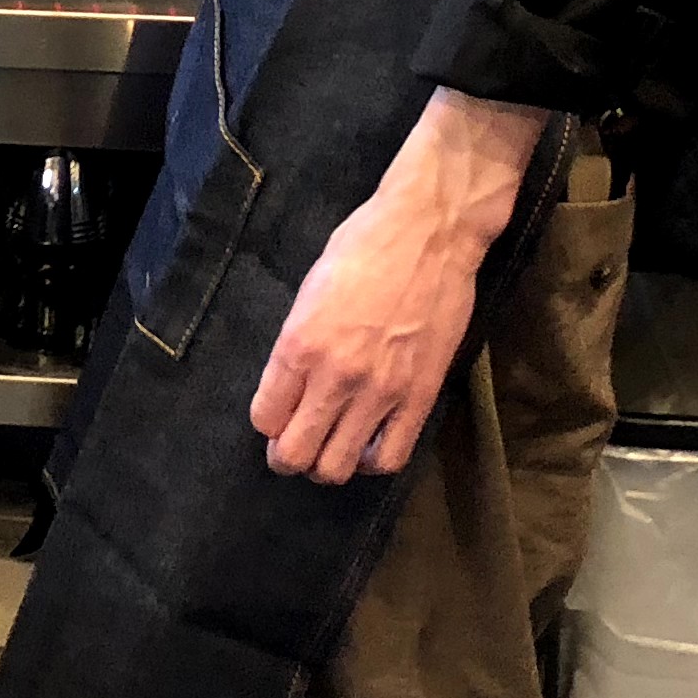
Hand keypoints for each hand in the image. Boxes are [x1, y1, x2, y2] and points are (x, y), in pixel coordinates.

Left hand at [249, 87, 552, 483]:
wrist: (432, 231)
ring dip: (326, 463)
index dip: (267, 422)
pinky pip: (390, 457)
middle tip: (293, 443)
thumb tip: (289, 385)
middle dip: (287, 456)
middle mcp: (335, 375)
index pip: (265, 417)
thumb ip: (296, 343)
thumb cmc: (365, 245)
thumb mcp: (310, 289)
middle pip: (295, 454)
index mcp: (299, 343)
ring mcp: (380, 391)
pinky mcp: (420, 396)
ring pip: (338, 467)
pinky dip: (370, 462)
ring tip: (330, 446)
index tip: (276, 416)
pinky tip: (366, 445)